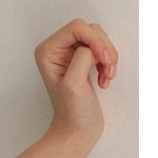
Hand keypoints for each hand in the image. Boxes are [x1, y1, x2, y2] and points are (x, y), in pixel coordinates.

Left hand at [34, 18, 118, 152]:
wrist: (77, 130)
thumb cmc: (72, 112)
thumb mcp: (74, 83)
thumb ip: (82, 57)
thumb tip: (92, 46)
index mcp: (48, 51)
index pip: (77, 27)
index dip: (95, 40)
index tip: (104, 60)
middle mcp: (56, 49)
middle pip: (90, 30)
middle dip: (103, 49)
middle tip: (106, 70)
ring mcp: (70, 54)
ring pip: (99, 39)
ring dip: (108, 57)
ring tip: (106, 76)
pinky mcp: (83, 61)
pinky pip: (103, 50)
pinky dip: (109, 63)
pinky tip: (104, 79)